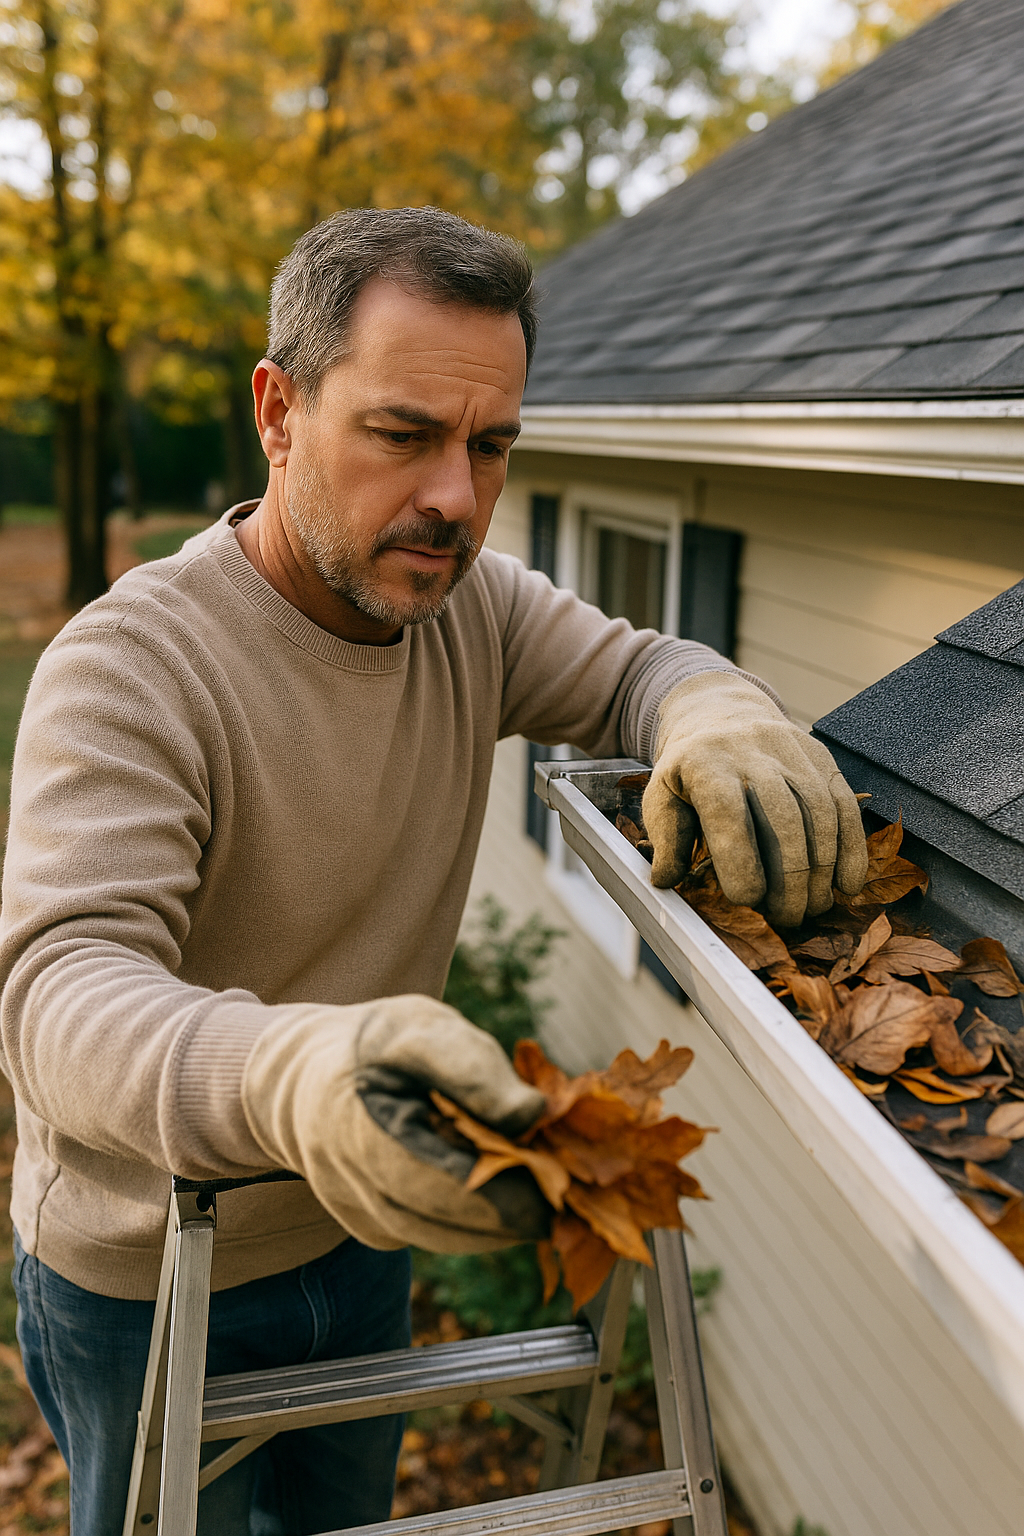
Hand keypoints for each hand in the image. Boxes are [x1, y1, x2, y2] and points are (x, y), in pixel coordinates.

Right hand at [242, 996, 547, 1251]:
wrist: (306, 1077)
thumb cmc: (373, 1046)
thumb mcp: (422, 1030)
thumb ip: (474, 1069)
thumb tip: (532, 1115)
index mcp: (356, 1124)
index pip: (442, 1181)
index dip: (508, 1190)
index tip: (560, 1183)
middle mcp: (347, 1183)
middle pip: (447, 1220)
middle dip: (513, 1209)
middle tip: (564, 1192)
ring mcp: (355, 1213)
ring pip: (444, 1236)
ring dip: (498, 1221)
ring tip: (539, 1190)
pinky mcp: (370, 1228)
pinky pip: (432, 1233)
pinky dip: (472, 1219)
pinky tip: (496, 1189)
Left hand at [641, 672, 867, 927]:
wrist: (721, 714)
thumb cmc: (690, 771)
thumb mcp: (663, 795)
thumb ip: (665, 839)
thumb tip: (666, 881)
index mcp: (706, 764)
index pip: (728, 814)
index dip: (741, 861)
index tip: (747, 899)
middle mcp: (753, 753)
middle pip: (783, 819)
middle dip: (790, 878)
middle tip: (788, 918)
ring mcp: (794, 753)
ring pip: (820, 815)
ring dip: (822, 870)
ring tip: (814, 907)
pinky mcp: (823, 759)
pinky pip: (845, 807)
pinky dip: (852, 850)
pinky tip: (847, 885)